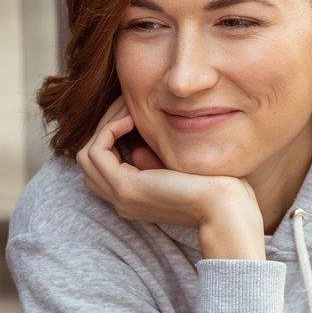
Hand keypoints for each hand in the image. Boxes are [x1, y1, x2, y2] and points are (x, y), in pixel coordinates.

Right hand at [76, 100, 264, 260]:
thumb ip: (150, 156)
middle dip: (105, 125)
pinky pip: (96, 152)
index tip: (133, 113)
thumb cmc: (212, 184)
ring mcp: (121, 196)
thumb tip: (135, 140)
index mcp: (132, 197)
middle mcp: (121, 200)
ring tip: (129, 110)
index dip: (111, 134)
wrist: (225, 206)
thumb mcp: (173, 166)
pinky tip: (131, 119)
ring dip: (105, 124)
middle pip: (88, 159)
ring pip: (86, 155)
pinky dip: (109, 129)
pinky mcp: (126, 188)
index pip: (101, 164)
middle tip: (128, 106)